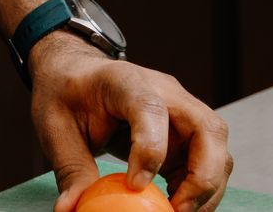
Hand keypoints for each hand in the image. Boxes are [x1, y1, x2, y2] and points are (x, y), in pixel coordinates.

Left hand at [28, 34, 231, 211]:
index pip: (151, 108)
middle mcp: (165, 92)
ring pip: (217, 147)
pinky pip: (210, 161)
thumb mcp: (55, 128)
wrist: (77, 75)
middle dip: (202, 175)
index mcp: (126, 81)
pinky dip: (202, 187)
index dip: (150, 149)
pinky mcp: (186, 133)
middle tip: (177, 209)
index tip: (135, 186)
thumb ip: (70, 168)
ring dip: (207, 186)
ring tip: (177, 211)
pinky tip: (175, 203)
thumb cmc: (67, 94)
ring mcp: (181, 111)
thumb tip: (70, 209)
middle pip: (207, 127)